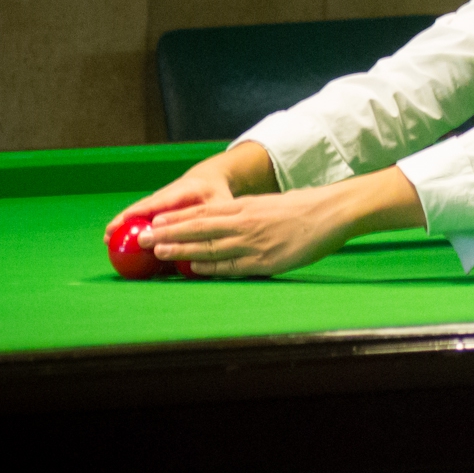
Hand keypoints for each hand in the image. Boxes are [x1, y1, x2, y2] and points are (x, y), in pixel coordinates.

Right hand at [107, 170, 233, 235]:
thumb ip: (213, 220)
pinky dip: (128, 226)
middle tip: (109, 234)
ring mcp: (159, 199)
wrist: (208, 178)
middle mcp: (167, 193)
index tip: (130, 220)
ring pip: (138, 211)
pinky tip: (116, 239)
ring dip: (122, 224)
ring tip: (106, 238)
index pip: (162, 201)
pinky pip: (140, 216)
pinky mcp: (155, 206)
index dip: (145, 211)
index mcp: (185, 190)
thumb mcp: (221, 204)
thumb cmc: (217, 194)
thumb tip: (206, 242)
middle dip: (125, 220)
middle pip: (143, 207)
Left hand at [145, 191, 353, 277]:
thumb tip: (223, 221)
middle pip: (199, 230)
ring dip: (182, 252)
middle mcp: (244, 224)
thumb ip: (245, 212)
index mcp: (245, 207)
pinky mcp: (265, 263)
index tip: (153, 222)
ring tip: (159, 253)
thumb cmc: (302, 208)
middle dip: (168, 235)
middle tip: (143, 240)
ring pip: (210, 249)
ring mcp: (253, 244)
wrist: (330, 213)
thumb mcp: (268, 203)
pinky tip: (193, 269)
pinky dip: (210, 268)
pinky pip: (231, 267)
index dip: (175, 219)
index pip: (202, 213)